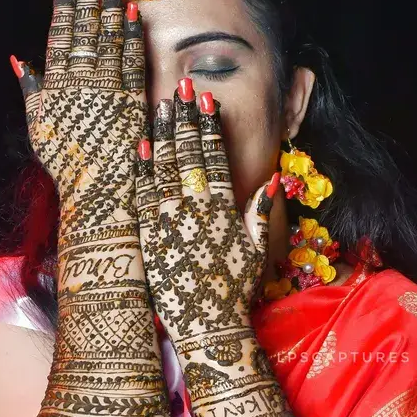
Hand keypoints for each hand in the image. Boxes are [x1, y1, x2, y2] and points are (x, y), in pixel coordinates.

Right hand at [12, 0, 145, 225]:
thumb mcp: (39, 128)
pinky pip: (132, 61)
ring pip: (108, 39)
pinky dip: (130, 36)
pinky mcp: (133, 100)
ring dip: (109, 4)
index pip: (59, 36)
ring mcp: (107, 90)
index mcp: (55, 87)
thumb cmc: (67, 164)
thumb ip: (31, 91)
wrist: (99, 194)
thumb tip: (18, 60)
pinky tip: (131, 12)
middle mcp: (79, 83)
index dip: (63, 4)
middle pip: (84, 30)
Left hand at [135, 82, 278, 351]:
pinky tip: (141, 145)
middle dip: (186, 120)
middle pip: (190, 155)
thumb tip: (275, 178)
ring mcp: (170, 221)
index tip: (206, 102)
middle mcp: (196, 210)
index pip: (216, 159)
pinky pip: (144, 195)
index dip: (210, 128)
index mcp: (224, 211)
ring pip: (165, 168)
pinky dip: (143, 169)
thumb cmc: (235, 292)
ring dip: (165, 134)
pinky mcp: (150, 236)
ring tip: (162, 106)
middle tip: (182, 88)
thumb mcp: (257, 252)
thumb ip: (262, 213)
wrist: (208, 327)